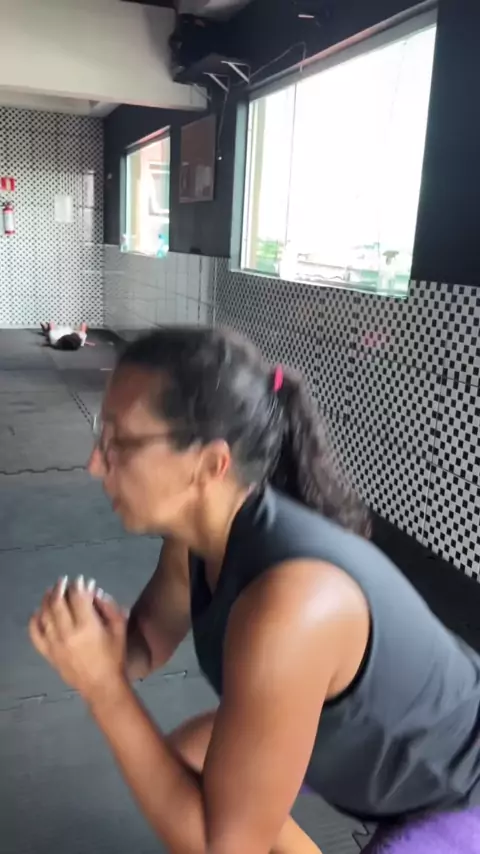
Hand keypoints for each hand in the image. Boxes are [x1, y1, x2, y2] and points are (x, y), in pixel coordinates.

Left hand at [29, 576, 127, 701]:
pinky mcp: (48, 653)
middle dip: (60, 588)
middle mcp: (67, 632)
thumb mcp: (119, 628)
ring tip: (52, 591)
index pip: (78, 597)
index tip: (82, 580)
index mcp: (87, 626)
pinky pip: (35, 634)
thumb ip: (109, 606)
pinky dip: (35, 620)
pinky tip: (38, 612)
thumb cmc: (114, 656)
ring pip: (45, 615)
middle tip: (64, 581)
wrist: (101, 685)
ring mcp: (55, 643)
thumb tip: (95, 592)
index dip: (79, 585)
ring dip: (47, 600)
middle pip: (58, 603)